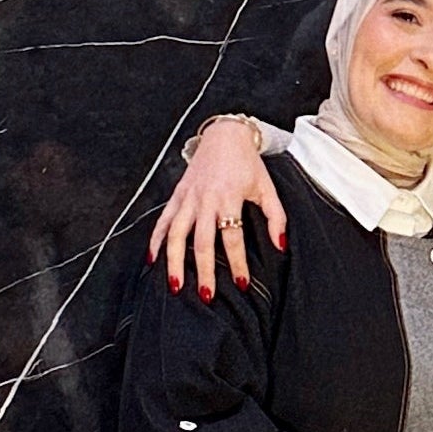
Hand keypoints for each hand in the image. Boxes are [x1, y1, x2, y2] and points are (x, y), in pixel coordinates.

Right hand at [147, 119, 283, 298]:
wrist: (224, 135)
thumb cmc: (247, 164)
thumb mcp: (267, 188)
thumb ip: (276, 218)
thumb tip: (280, 245)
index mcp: (228, 198)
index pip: (232, 238)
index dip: (238, 263)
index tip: (241, 284)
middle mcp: (205, 200)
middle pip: (202, 242)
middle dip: (204, 271)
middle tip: (206, 296)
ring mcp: (187, 198)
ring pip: (176, 235)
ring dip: (174, 262)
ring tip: (175, 285)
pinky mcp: (176, 195)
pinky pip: (163, 221)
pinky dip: (155, 240)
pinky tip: (153, 259)